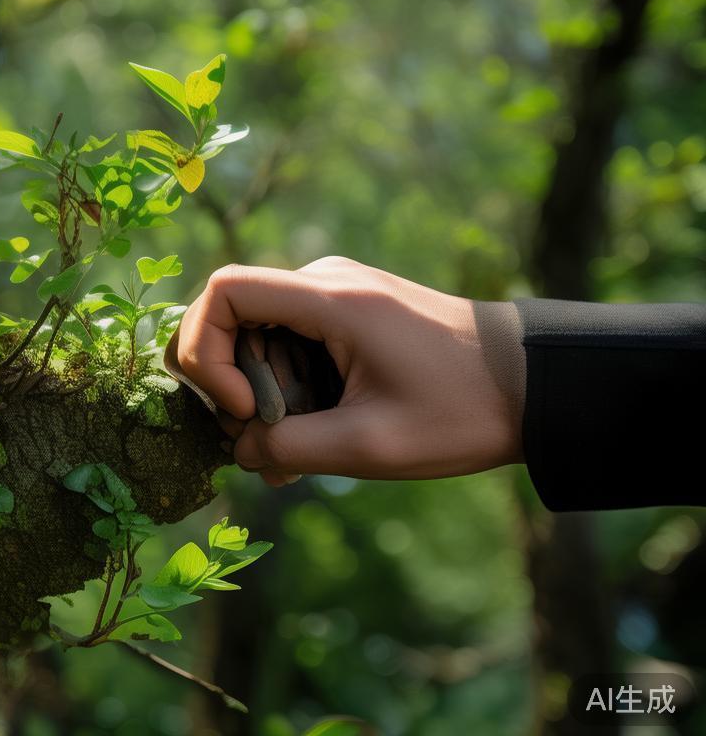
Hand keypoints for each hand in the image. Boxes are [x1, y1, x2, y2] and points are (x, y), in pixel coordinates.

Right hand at [177, 257, 522, 485]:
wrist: (535, 383)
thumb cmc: (462, 412)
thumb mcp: (370, 446)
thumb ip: (289, 449)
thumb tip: (238, 449)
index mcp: (330, 298)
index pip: (222, 292)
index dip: (207, 351)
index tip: (240, 408)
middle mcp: (324, 282)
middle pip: (232, 322)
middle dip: (229, 388)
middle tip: (260, 447)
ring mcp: (334, 295)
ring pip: (257, 341)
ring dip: (259, 400)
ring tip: (289, 459)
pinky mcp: (345, 315)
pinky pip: (288, 346)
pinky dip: (285, 393)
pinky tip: (310, 440)